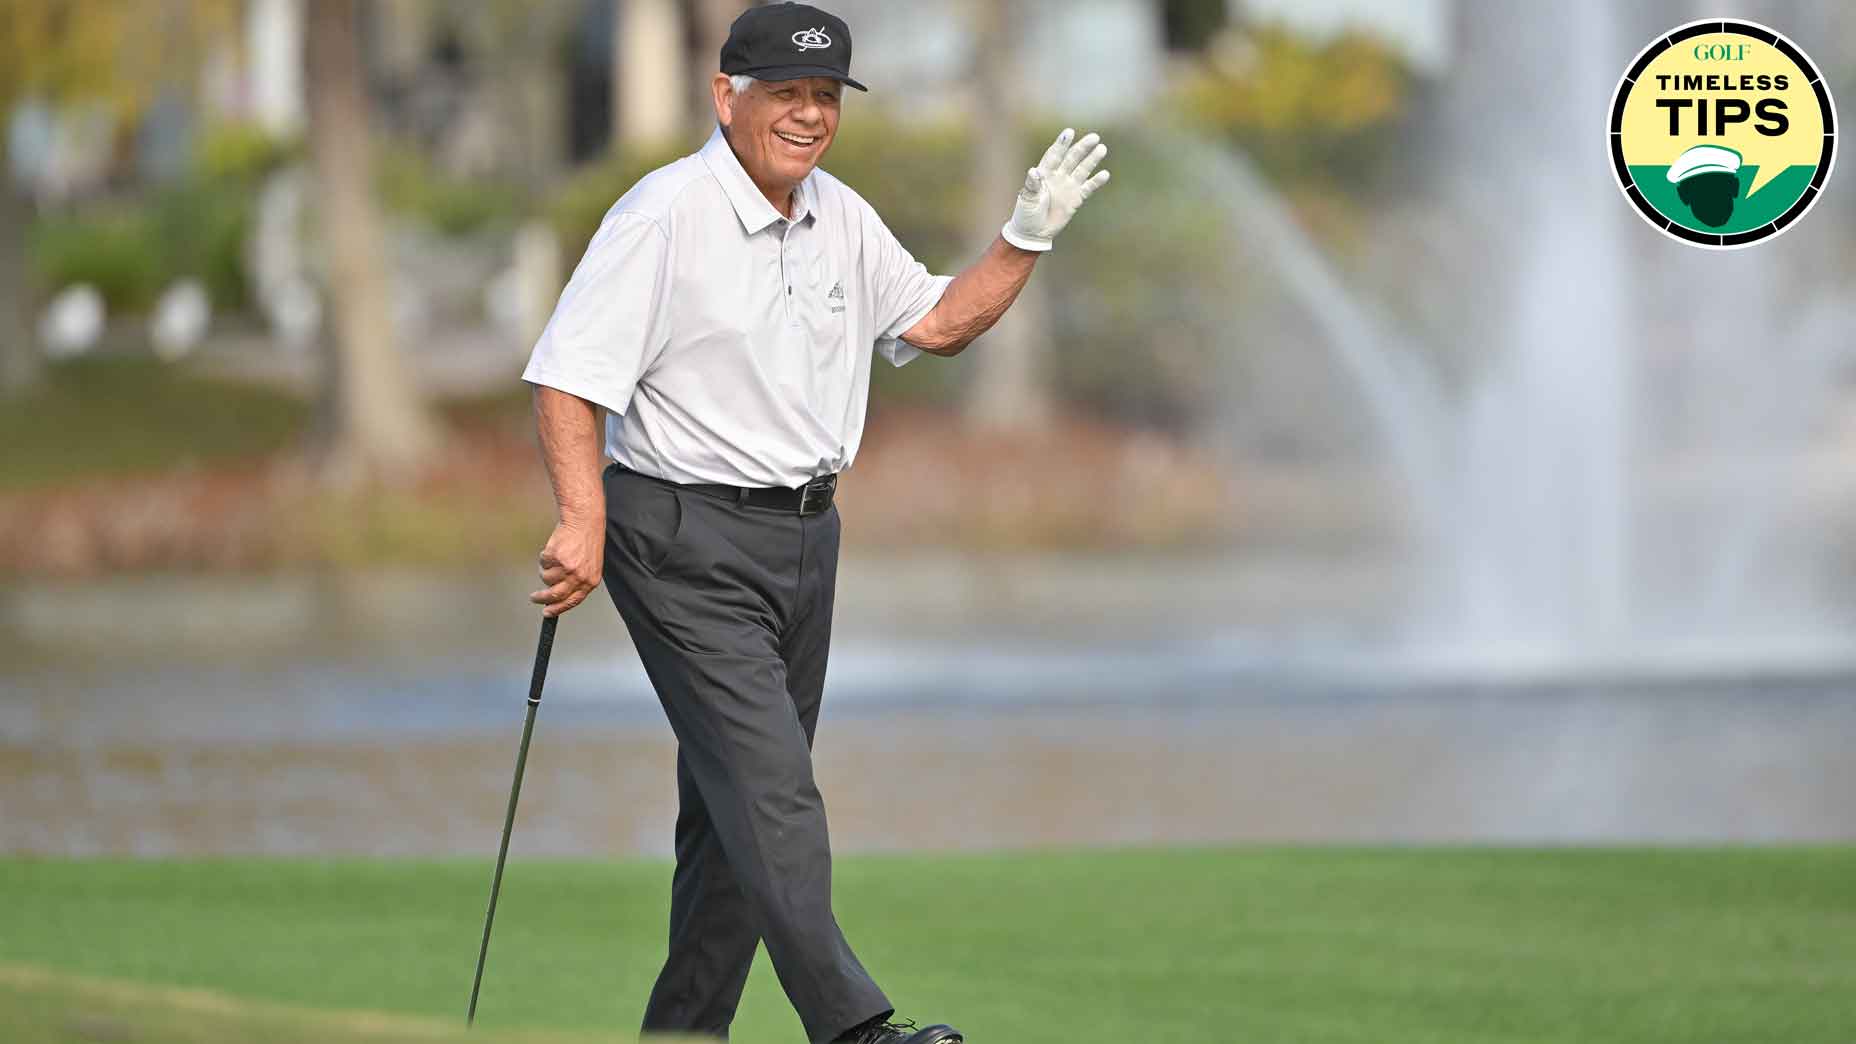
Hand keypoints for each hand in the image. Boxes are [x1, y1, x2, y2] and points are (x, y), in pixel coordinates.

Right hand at [529, 520, 602, 616]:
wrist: (584, 521)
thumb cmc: (587, 541)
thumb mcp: (589, 566)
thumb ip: (578, 581)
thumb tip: (561, 597)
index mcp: (590, 581)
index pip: (572, 602)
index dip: (558, 609)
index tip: (548, 612)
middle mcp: (579, 576)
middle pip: (555, 596)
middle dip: (541, 598)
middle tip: (534, 597)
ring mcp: (566, 567)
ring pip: (546, 578)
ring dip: (546, 570)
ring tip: (554, 558)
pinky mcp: (555, 557)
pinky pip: (543, 563)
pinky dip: (545, 557)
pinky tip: (555, 548)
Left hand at [1001, 128, 1110, 252]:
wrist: (1034, 232)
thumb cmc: (1026, 213)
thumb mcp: (1027, 198)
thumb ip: (1032, 184)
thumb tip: (1034, 171)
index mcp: (1044, 173)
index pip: (1054, 155)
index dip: (1062, 144)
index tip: (1069, 132)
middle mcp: (1058, 176)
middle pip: (1072, 158)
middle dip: (1082, 147)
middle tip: (1094, 137)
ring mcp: (1068, 186)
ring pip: (1082, 170)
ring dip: (1092, 160)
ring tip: (1102, 149)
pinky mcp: (1076, 198)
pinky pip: (1088, 188)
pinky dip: (1096, 181)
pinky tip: (1105, 174)